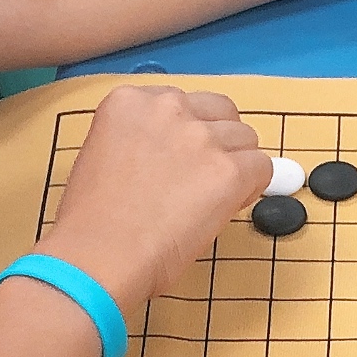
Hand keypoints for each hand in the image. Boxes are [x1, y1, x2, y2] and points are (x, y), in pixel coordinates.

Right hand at [36, 83, 267, 308]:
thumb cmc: (93, 222)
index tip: (183, 159)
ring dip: (237, 166)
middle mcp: (167, 108)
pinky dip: (252, 189)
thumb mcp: (104, 154)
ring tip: (211, 199)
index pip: (185, 102)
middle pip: (222, 113)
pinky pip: (263, 168)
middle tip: (204, 178)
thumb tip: (181, 156)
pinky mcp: (228, 170)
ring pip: (246, 139)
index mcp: (130, 101)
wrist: (99, 255)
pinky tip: (227, 208)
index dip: (191, 132)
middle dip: (220, 142)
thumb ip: (143, 141)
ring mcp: (200, 137)